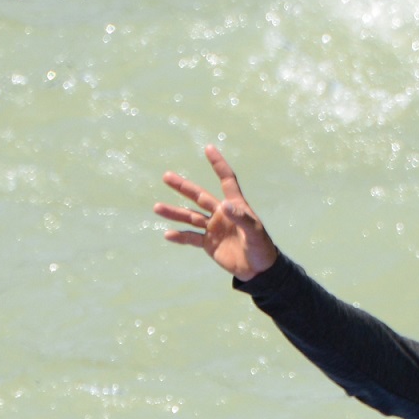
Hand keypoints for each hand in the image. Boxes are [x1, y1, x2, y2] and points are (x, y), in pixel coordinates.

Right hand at [155, 145, 280, 280]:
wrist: (259, 270)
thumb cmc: (261, 248)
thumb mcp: (254, 232)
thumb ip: (240, 218)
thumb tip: (224, 205)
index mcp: (235, 206)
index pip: (226, 180)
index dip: (218, 164)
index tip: (208, 148)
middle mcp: (221, 214)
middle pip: (199, 196)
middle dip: (183, 187)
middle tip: (166, 176)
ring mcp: (213, 228)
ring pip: (190, 217)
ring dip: (175, 212)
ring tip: (157, 207)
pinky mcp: (209, 243)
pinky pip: (191, 237)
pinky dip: (180, 236)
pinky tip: (168, 234)